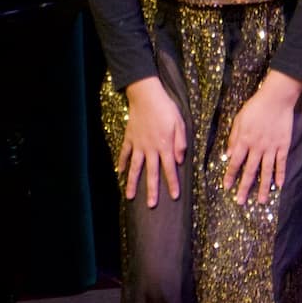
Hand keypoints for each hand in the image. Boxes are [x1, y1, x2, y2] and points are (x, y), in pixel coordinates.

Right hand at [119, 77, 185, 207]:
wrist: (146, 96)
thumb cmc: (167, 108)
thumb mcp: (180, 123)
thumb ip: (181, 142)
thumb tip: (179, 160)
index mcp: (165, 146)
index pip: (170, 169)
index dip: (173, 183)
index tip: (174, 197)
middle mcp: (151, 149)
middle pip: (152, 173)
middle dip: (152, 190)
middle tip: (151, 205)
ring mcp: (138, 145)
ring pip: (135, 168)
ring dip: (133, 183)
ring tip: (130, 197)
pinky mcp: (129, 139)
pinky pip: (125, 154)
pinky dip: (122, 163)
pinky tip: (120, 173)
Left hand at [222, 70, 301, 204]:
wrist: (277, 98)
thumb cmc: (255, 107)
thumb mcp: (239, 120)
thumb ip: (234, 138)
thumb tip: (228, 155)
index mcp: (244, 141)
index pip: (235, 163)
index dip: (230, 175)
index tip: (226, 187)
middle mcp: (257, 147)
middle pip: (250, 171)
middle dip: (244, 187)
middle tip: (240, 201)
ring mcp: (271, 147)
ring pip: (266, 171)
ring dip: (263, 187)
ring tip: (261, 201)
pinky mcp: (284, 145)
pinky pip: (281, 163)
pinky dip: (280, 174)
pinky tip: (279, 186)